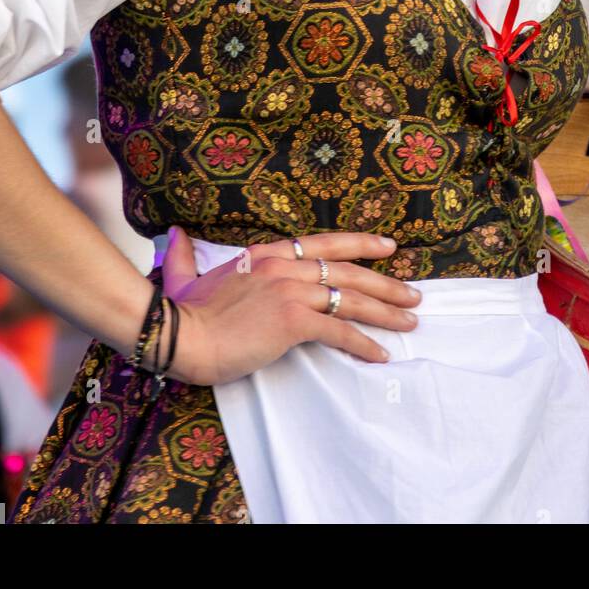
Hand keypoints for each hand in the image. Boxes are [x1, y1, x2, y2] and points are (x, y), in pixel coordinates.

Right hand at [158, 227, 421, 387]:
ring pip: (351, 298)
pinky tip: (380, 354)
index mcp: (268, 253)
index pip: (325, 243)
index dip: (361, 243)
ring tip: (409, 321)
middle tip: (413, 294)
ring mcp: (291, 291)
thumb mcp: (184, 274)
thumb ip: (184, 255)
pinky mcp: (293, 321)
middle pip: (349, 271)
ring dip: (385, 311)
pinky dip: (363, 343)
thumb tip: (175, 234)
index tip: (388, 246)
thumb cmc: (183, 312)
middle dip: (386, 283)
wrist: (179, 335)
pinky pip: (338, 330)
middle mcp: (285, 266)